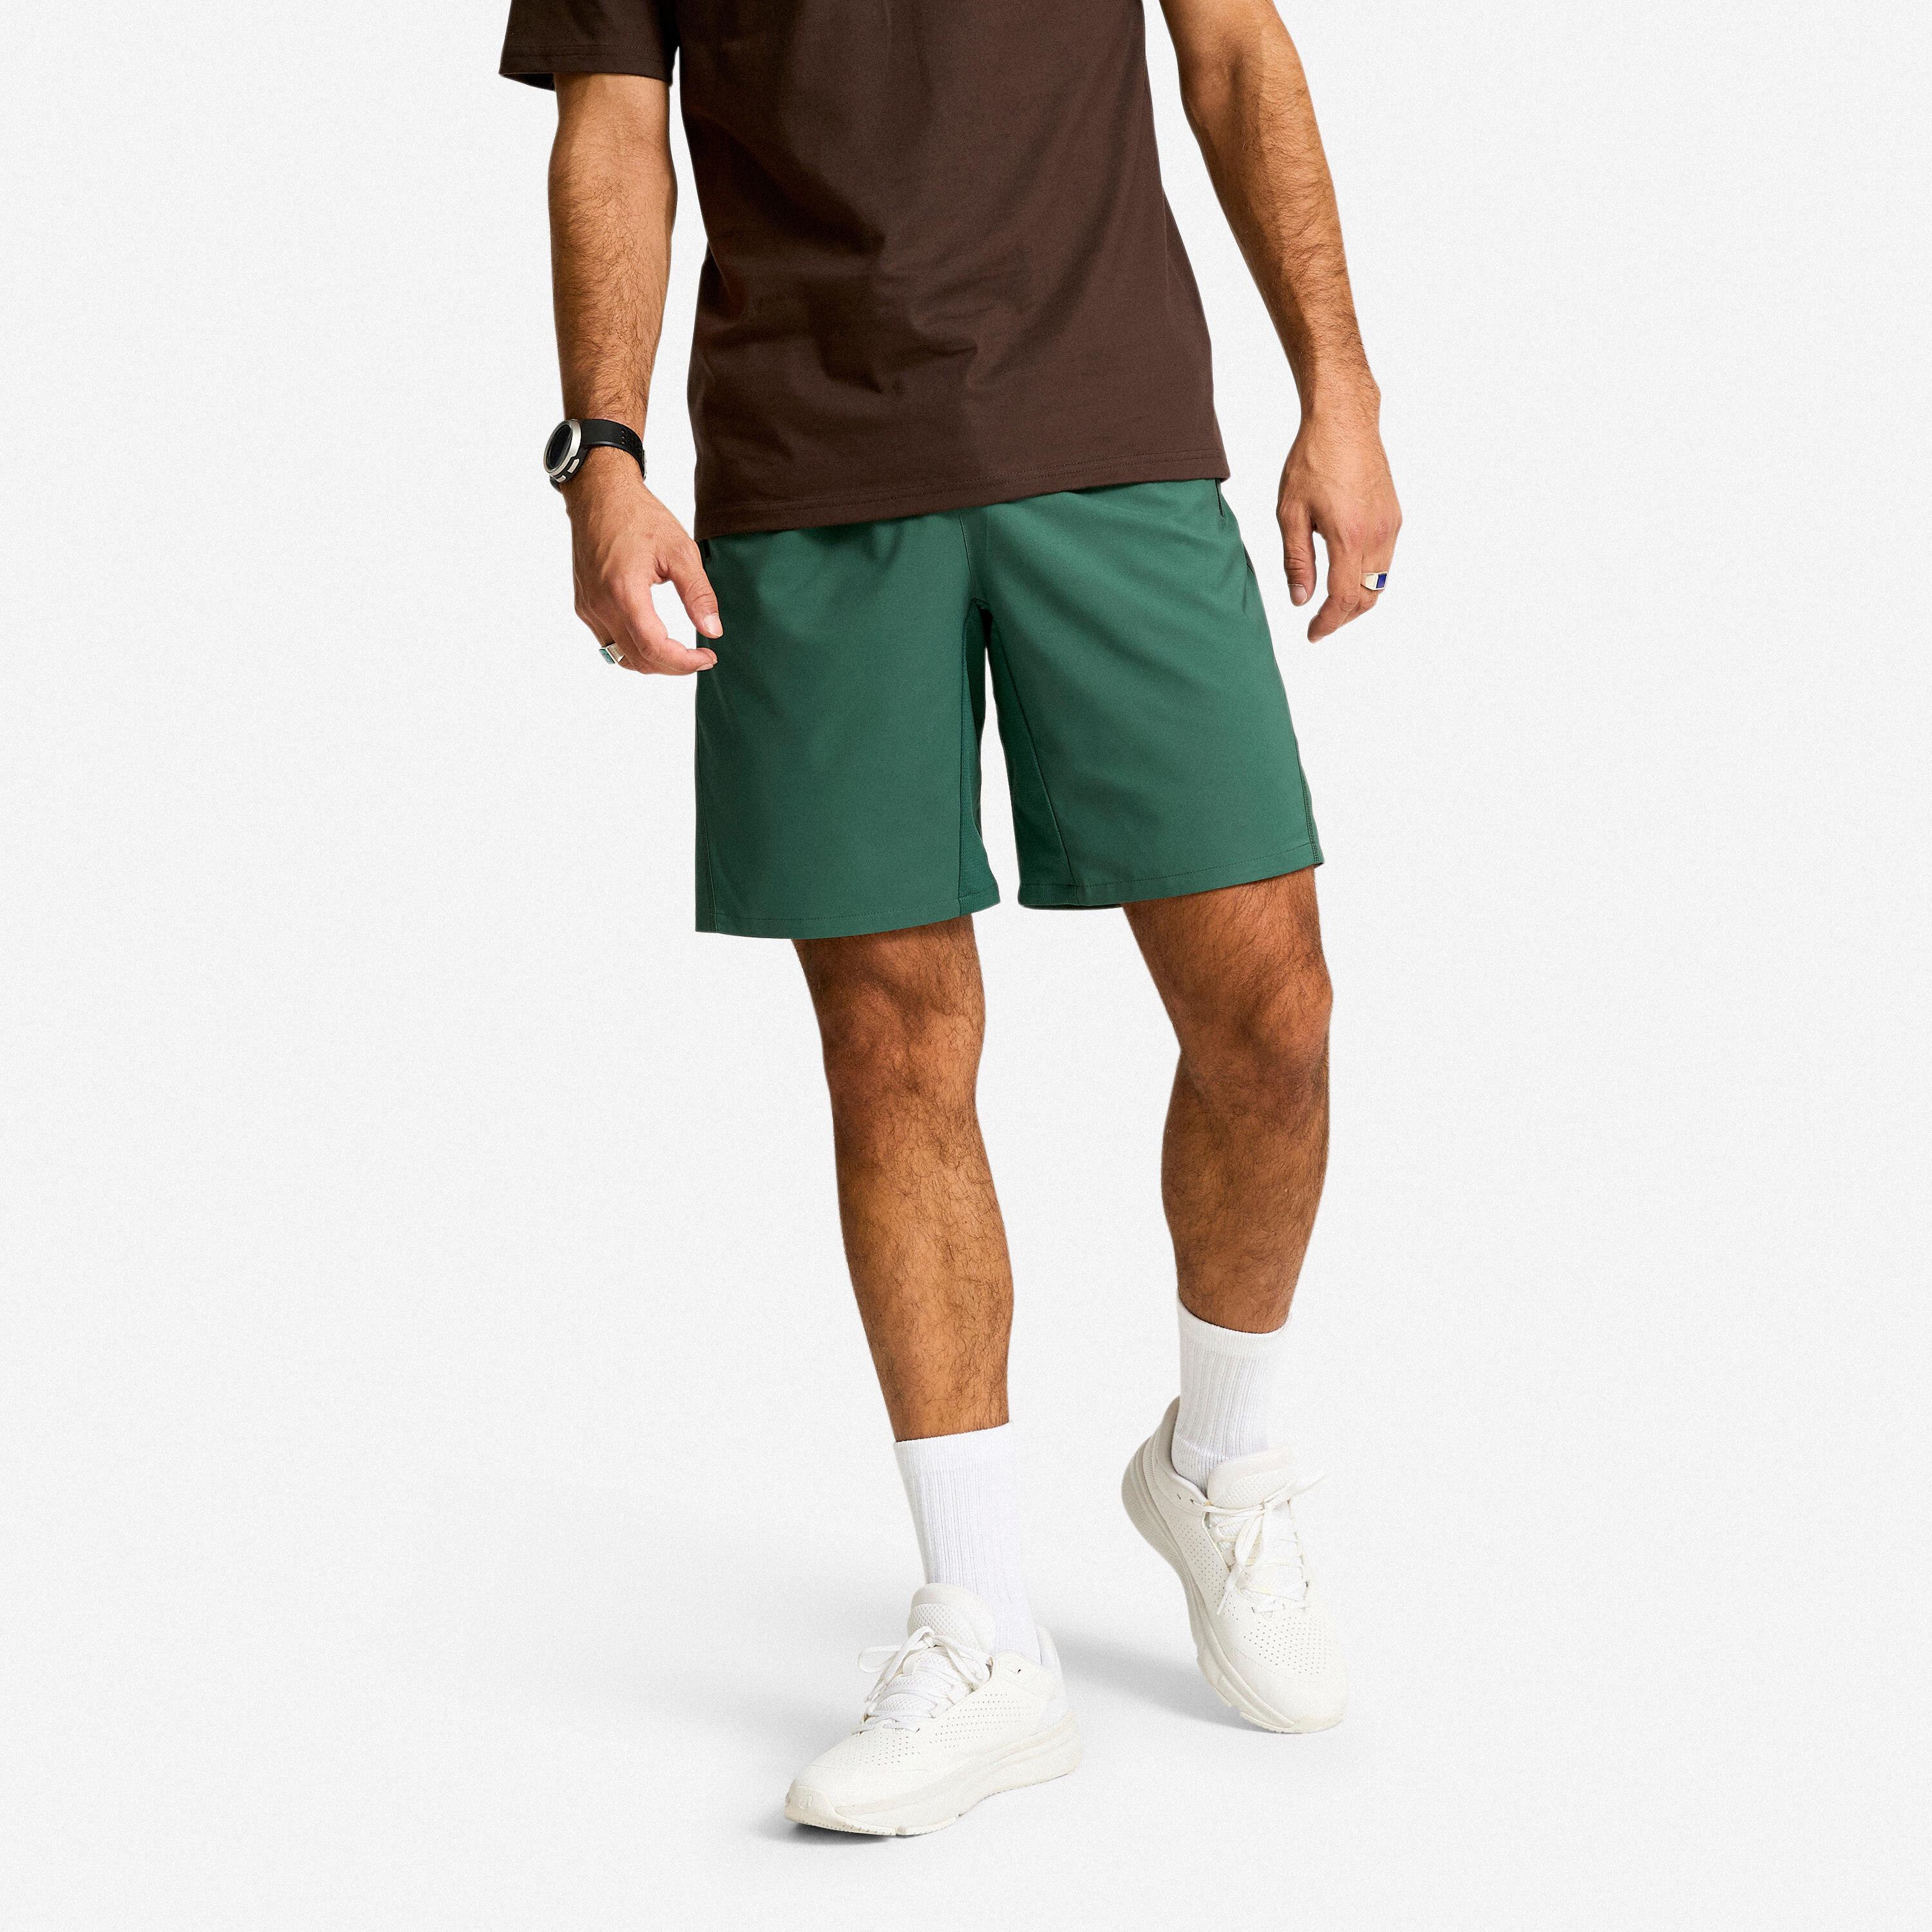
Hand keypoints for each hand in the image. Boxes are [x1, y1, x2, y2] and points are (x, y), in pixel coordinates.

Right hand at [563, 447, 720, 674]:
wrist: (600, 495)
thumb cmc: (639, 516)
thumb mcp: (680, 551)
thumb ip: (698, 594)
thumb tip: (713, 631)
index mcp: (624, 591)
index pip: (653, 647)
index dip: (683, 662)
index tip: (708, 657)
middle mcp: (600, 605)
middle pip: (638, 659)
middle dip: (673, 666)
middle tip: (701, 657)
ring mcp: (588, 607)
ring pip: (621, 657)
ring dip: (653, 661)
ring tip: (681, 653)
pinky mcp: (584, 605)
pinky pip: (609, 642)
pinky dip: (634, 649)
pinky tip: (655, 638)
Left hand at [1278, 398, 1400, 641]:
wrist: (1345, 422)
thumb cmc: (1313, 460)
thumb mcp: (1290, 513)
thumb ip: (1296, 560)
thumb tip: (1300, 599)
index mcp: (1348, 537)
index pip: (1342, 598)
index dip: (1327, 623)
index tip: (1312, 634)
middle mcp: (1376, 535)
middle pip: (1366, 597)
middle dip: (1343, 617)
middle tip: (1319, 623)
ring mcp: (1390, 526)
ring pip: (1380, 582)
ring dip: (1357, 599)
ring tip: (1331, 603)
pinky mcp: (1395, 516)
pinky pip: (1385, 561)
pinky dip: (1368, 577)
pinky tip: (1346, 572)